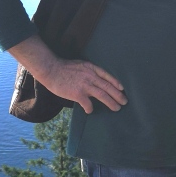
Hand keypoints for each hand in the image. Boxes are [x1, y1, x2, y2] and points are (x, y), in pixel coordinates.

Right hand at [8, 35, 126, 114]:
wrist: (51, 69)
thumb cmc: (64, 68)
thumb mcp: (80, 65)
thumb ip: (89, 71)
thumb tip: (96, 80)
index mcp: (91, 68)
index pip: (107, 76)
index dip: (116, 83)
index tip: (122, 89)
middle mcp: (90, 76)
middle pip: (108, 87)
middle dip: (118, 95)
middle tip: (124, 102)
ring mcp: (85, 85)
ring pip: (102, 95)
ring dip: (111, 102)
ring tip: (117, 108)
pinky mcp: (78, 94)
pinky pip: (88, 104)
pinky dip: (90, 108)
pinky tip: (90, 111)